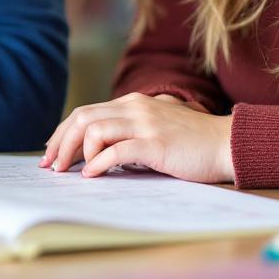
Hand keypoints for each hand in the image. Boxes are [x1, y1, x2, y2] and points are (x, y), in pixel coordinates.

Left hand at [38, 92, 234, 181]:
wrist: (227, 143)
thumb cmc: (192, 143)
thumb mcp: (155, 129)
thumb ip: (130, 132)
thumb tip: (98, 151)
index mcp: (133, 103)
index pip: (85, 112)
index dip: (63, 132)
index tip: (51, 151)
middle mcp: (135, 107)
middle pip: (82, 118)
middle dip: (60, 142)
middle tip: (51, 165)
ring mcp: (145, 123)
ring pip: (94, 130)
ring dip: (74, 152)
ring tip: (69, 171)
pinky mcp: (156, 143)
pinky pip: (116, 150)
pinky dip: (98, 163)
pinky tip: (91, 175)